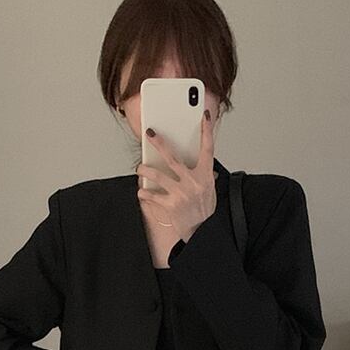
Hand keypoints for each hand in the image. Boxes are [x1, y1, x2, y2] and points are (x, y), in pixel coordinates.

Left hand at [137, 107, 217, 240]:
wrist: (201, 233)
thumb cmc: (204, 210)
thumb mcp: (209, 189)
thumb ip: (204, 174)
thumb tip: (201, 162)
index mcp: (205, 175)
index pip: (208, 148)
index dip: (207, 131)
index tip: (204, 116)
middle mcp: (193, 182)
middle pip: (172, 157)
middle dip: (159, 143)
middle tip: (149, 133)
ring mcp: (181, 193)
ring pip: (157, 175)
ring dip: (145, 170)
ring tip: (140, 168)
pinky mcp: (170, 204)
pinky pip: (152, 194)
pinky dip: (144, 192)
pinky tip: (141, 191)